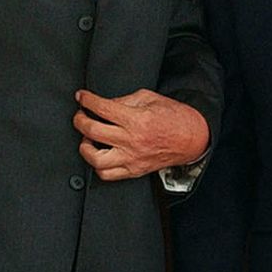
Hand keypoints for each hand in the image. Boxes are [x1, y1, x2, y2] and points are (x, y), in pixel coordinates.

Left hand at [73, 89, 208, 179]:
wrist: (192, 137)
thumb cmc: (174, 117)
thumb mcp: (149, 98)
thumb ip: (124, 100)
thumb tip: (103, 104)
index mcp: (136, 119)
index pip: (101, 108)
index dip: (86, 100)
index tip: (81, 97)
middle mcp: (131, 140)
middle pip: (92, 131)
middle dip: (79, 120)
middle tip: (80, 115)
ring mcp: (132, 158)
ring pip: (95, 159)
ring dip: (85, 146)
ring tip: (87, 138)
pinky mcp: (134, 171)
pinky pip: (107, 175)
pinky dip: (97, 165)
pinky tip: (99, 154)